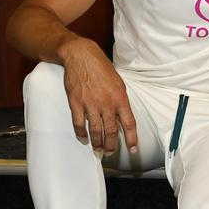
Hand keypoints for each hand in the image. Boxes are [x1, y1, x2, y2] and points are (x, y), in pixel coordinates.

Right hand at [59, 39, 137, 155]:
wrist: (82, 56)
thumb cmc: (102, 69)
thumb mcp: (119, 84)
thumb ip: (120, 102)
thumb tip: (122, 119)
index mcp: (120, 98)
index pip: (129, 123)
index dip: (131, 139)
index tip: (132, 150)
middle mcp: (107, 103)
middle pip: (111, 131)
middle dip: (111, 145)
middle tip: (109, 152)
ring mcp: (90, 103)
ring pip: (95, 130)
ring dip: (97, 142)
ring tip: (97, 149)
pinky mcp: (76, 102)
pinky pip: (78, 123)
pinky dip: (81, 134)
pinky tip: (83, 139)